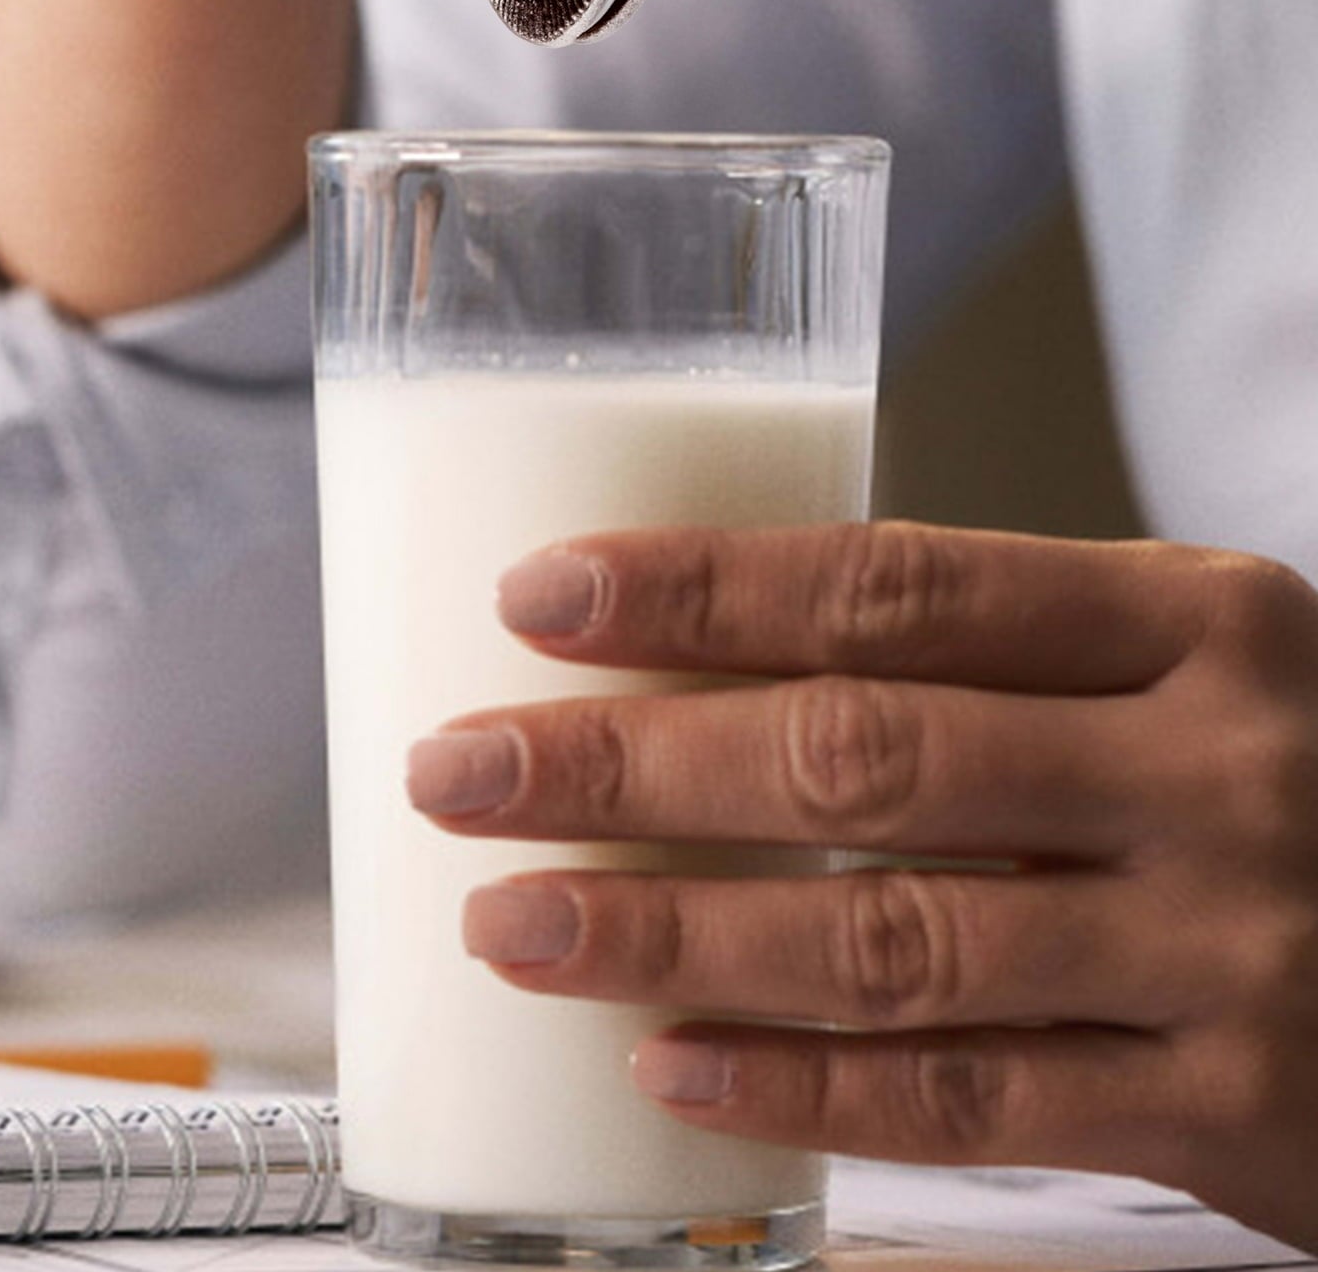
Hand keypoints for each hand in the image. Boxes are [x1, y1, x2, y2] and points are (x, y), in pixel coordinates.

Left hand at [406, 522, 1317, 1250]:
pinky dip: (806, 1090)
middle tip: (463, 771)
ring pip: (892, 940)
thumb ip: (996, 667)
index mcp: (1190, 617)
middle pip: (861, 754)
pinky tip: (668, 1068)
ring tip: (515, 925)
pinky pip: (978, 1103)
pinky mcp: (1239, 1111)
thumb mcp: (1185, 672)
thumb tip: (702, 667)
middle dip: (632, 766)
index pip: (898, 585)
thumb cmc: (1291, 779)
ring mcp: (1232, 945)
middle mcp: (1212, 766)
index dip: (702, 589)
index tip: (538, 596)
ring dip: (675, 936)